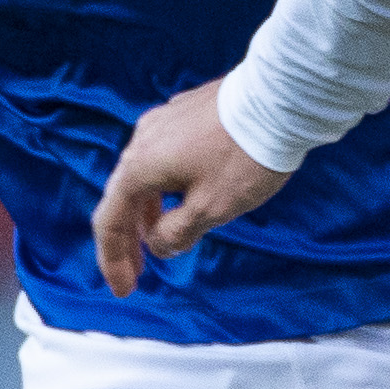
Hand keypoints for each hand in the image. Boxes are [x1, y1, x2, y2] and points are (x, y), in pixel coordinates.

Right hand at [91, 80, 287, 298]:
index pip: (110, 221)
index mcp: (139, 166)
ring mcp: (163, 123)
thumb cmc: (243, 156)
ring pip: (144, 176)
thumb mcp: (210, 209)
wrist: (279, 99)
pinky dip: (163, 189)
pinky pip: (162, 159)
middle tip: (137, 274)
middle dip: (128, 240)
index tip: (123, 289)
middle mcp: (142, 140)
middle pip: (123, 198)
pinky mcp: (184, 115)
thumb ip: (176, 233)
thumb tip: (158, 244)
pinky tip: (181, 201)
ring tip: (160, 240)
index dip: (112, 260)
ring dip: (147, 213)